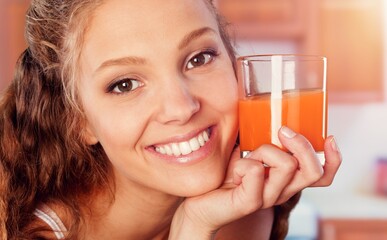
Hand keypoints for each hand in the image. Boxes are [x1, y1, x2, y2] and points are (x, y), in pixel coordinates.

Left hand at [169, 126, 341, 238]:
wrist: (200, 200)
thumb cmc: (225, 172)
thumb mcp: (248, 149)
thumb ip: (262, 136)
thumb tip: (268, 106)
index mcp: (286, 179)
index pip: (322, 175)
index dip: (334, 158)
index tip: (330, 136)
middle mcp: (282, 191)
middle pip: (312, 170)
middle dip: (300, 144)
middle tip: (282, 131)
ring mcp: (267, 198)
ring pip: (285, 165)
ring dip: (263, 151)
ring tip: (245, 156)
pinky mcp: (250, 202)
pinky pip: (255, 171)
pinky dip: (242, 162)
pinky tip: (233, 171)